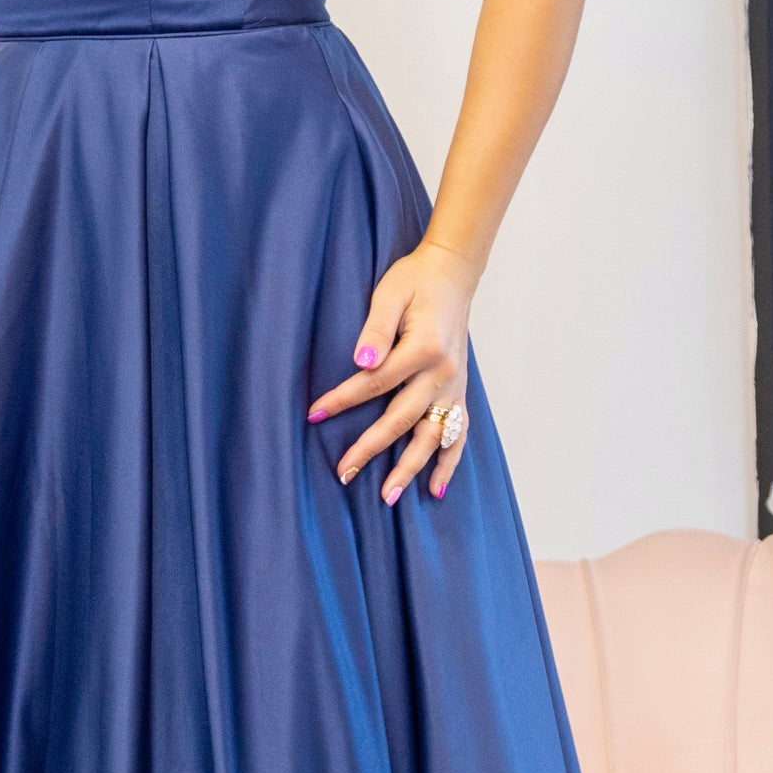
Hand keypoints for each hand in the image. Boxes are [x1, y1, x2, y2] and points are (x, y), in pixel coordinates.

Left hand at [308, 236, 477, 503]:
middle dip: (370, 449)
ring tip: (387, 498)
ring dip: (410, 469)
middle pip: (401, 419)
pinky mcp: (458, 392)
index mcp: (423, 349)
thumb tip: (361, 364)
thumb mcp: (389, 294)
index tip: (313, 415)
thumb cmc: (415, 282)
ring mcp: (453, 387)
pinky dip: (448, 463)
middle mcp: (442, 374)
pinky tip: (434, 489)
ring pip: (431, 437)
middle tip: (342, 474)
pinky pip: (458, 434)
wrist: (452, 275)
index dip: (342, 401)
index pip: (374, 384)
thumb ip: (374, 331)